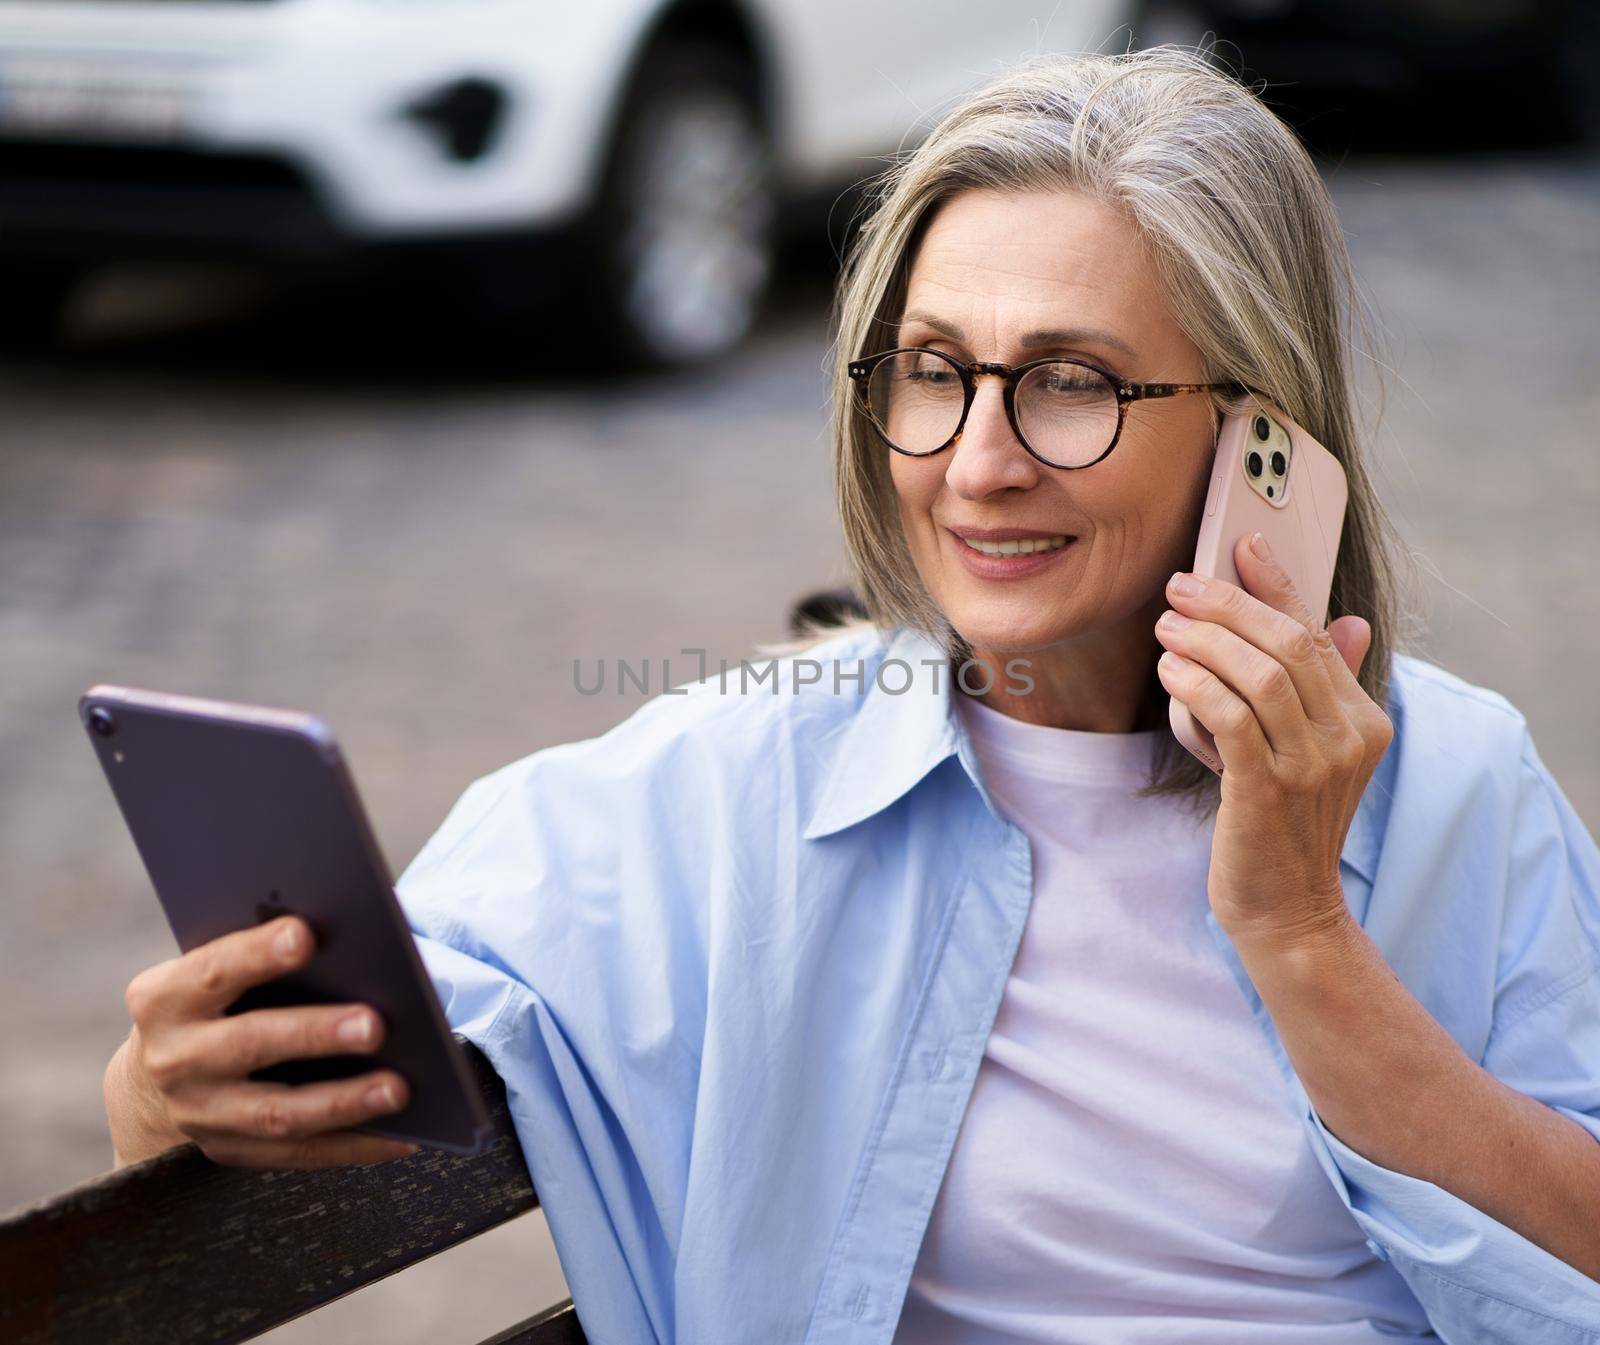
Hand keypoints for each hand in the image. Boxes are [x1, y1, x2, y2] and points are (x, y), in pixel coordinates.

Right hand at [107, 914, 417, 1168]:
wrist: (152, 1080)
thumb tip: (347, 939)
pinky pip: (301, 1154)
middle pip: (251, 1044)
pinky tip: (403, 1136)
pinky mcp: (231, 1151)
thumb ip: (260, 955)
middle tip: (375, 1025)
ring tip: (398, 1089)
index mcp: (166, 999)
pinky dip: (355, 1145)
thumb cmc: (212, 1001)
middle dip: (315, 1034)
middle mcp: (176, 1058)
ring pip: (278, 1112)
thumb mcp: (210, 971)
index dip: (256, 954)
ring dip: (343, 1102)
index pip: (213, 971)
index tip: (306, 935)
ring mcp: (202, 1113)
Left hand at [1152, 530, 1392, 948]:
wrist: (1288, 911)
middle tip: (1179, 588)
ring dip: (1205, 641)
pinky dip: (1196, 684)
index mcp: (1365, 721)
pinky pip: (1230, 716)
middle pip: (1287, 644)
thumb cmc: (1286, 826)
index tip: (1242, 543)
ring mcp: (1312, 766)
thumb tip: (1348, 623)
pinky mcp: (1267, 789)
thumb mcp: (1315, 755)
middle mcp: (1349, 738)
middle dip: (1228, 605)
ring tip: (1166, 629)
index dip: (1278, 584)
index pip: (1317, 634)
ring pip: (1260, 674)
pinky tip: (1170, 671)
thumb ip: (1328, 690)